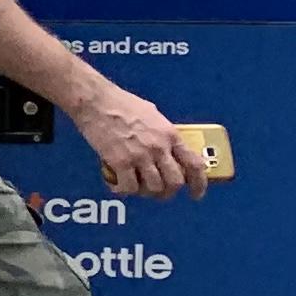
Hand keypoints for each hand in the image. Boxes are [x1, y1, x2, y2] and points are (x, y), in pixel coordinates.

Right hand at [77, 85, 201, 200]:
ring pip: (153, 188)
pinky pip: (128, 186)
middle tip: (161, 193)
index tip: (195, 193)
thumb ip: (163, 134)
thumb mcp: (153, 115)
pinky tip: (119, 185)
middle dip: (169, 192)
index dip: (199, 184)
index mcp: (170, 135)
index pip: (194, 165)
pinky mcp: (119, 162)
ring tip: (138, 188)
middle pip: (175, 182)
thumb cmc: (122, 103)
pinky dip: (125, 190)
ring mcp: (139, 156)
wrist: (96, 102)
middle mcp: (159, 148)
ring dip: (147, 192)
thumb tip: (167, 146)